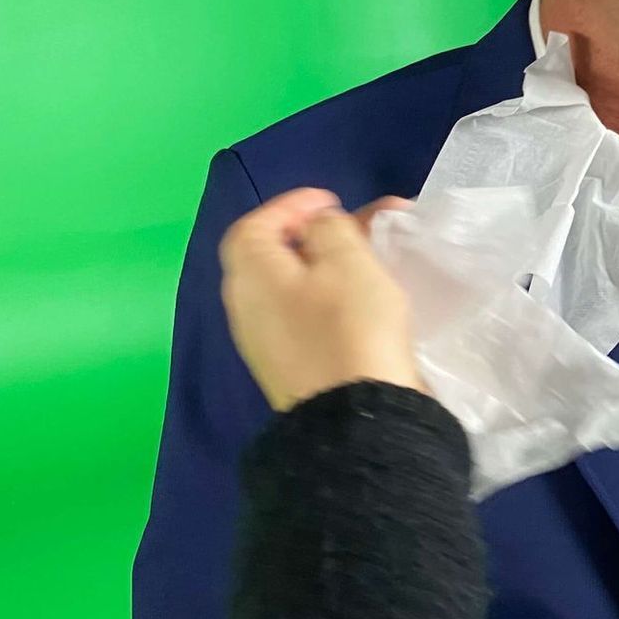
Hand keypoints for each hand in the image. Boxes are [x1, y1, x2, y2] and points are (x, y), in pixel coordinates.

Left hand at [218, 189, 422, 411]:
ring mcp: (266, 342)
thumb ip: (329, 228)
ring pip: (293, 287)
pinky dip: (330, 295)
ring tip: (371, 259)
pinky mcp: (291, 367)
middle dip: (318, 234)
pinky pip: (305, 315)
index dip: (291, 206)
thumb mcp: (347, 260)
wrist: (357, 417)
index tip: (334, 201)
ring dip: (329, 265)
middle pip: (274, 256)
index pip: (254, 225)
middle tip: (363, 226)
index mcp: (251, 275)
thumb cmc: (350, 326)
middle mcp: (247, 307)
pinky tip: (363, 300)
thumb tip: (318, 228)